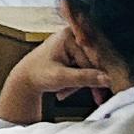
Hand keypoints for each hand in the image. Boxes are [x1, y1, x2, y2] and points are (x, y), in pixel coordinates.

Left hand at [0, 23, 121, 123]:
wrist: (25, 78)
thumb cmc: (37, 75)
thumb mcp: (60, 77)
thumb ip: (84, 78)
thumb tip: (107, 79)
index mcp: (69, 35)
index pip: (92, 56)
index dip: (100, 74)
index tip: (109, 87)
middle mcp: (73, 36)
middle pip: (94, 61)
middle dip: (90, 81)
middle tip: (97, 98)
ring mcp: (74, 44)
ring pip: (91, 67)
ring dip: (82, 83)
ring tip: (64, 91)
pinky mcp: (74, 53)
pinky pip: (86, 68)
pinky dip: (80, 81)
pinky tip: (66, 88)